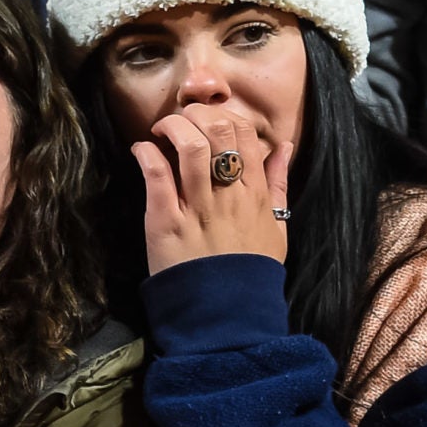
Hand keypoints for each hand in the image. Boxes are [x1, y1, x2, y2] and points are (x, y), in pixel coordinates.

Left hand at [134, 105, 290, 273]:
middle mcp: (229, 194)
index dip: (222, 114)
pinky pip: (157, 177)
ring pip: (189, 147)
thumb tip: (284, 146)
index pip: (244, 133)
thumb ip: (279, 182)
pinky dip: (146, 154)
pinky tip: (141, 150)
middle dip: (195, 114)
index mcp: (255, 192)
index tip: (204, 121)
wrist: (226, 312)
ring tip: (160, 131)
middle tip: (179, 121)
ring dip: (171, 127)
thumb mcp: (277, 224)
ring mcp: (197, 207)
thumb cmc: (250, 268)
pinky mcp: (166, 222)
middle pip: (218, 130)